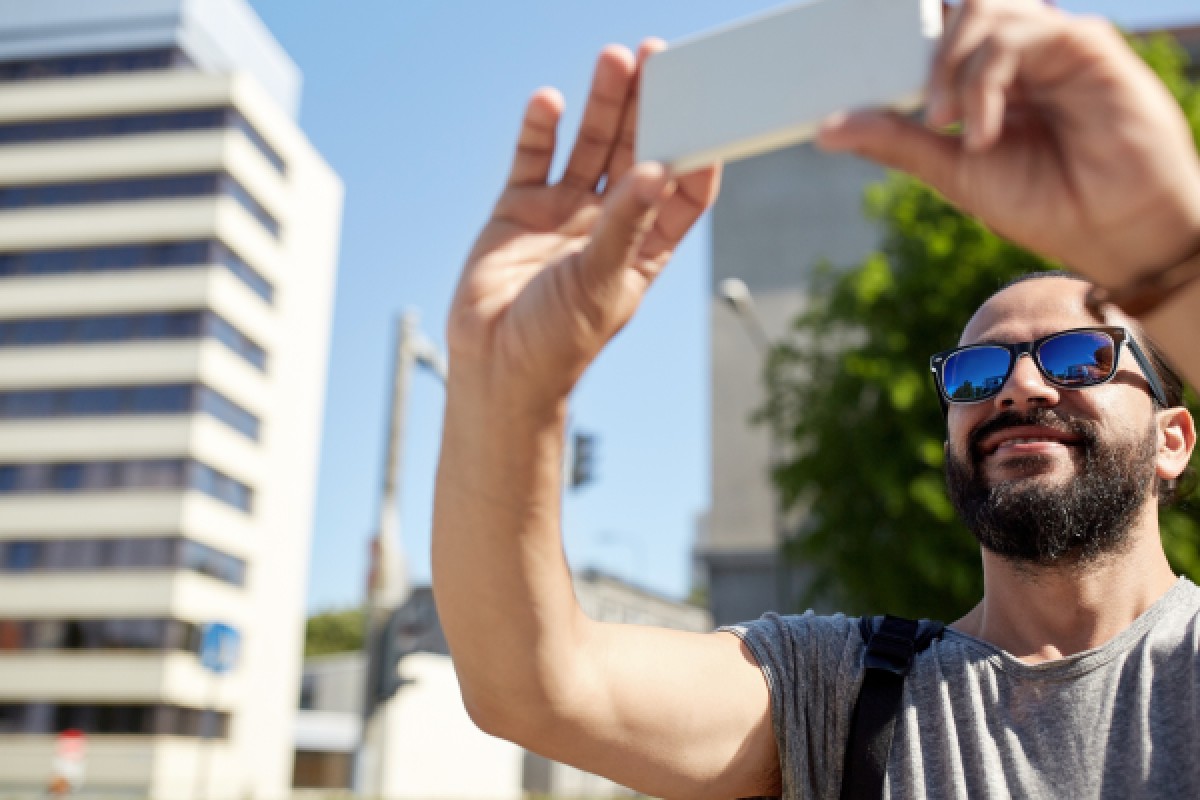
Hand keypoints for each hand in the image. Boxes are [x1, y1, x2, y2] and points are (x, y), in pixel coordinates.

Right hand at [448, 41, 720, 403]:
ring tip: (613, 60)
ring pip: (589, 146)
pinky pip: (534, 158)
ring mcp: (564, 212)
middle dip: (648, 107)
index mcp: (644, 246)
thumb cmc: (559, 342)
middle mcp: (608, 223)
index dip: (697, 152)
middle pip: (636, 152)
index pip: (683, 191)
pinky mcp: (519, 208)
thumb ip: (624, 225)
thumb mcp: (600, 282)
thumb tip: (657, 170)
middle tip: (657, 59)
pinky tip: (550, 101)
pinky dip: (541, 128)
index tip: (711, 110)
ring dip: (601, 105)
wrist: (494, 367)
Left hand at [816, 0, 1199, 287]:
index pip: (938, 30)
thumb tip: (825, 128)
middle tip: (920, 112)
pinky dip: (984, 82)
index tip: (849, 53)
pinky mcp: (1084, 45)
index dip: (899, 33)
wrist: (1110, 231)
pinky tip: (982, 132)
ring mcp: (1051, 44)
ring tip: (948, 126)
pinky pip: (1015, 36)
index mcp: (988, 74)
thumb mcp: (951, 170)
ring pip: (980, 11)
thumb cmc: (1043, 201)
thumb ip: (895, 140)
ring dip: (949, 68)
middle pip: (955, 8)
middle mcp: (1019, 51)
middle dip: (920, 54)